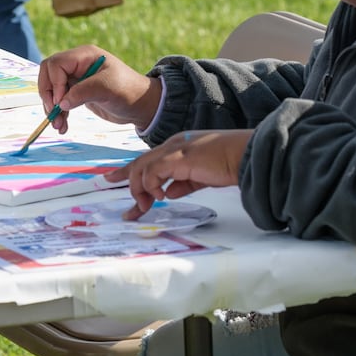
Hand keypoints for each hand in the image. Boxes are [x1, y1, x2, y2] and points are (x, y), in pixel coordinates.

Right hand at [38, 45, 158, 132]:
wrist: (141, 106)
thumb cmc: (129, 91)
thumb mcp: (107, 88)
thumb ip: (82, 92)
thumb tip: (60, 103)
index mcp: (84, 56)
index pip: (56, 64)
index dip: (54, 83)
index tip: (59, 102)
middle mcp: (78, 65)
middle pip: (49, 74)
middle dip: (48, 95)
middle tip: (53, 112)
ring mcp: (76, 79)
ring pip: (52, 90)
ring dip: (52, 107)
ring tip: (58, 125)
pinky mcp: (77, 93)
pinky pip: (60, 101)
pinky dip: (59, 113)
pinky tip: (63, 125)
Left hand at [119, 129, 253, 216]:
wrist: (244, 154)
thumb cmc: (229, 163)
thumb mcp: (201, 177)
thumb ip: (184, 184)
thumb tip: (169, 194)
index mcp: (177, 147)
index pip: (146, 159)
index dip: (128, 171)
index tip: (111, 179)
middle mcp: (171, 146)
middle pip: (138, 164)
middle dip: (127, 184)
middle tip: (129, 210)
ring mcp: (173, 150)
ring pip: (141, 169)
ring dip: (140, 191)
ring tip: (146, 208)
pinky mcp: (177, 158)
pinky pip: (152, 173)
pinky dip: (152, 186)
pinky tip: (161, 197)